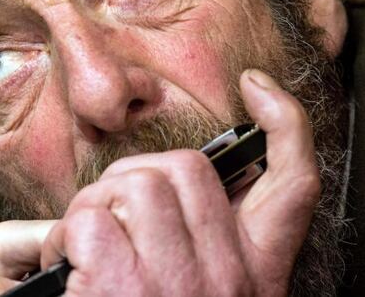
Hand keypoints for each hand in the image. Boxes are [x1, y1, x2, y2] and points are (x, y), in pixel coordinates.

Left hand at [39, 69, 319, 295]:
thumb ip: (205, 247)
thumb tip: (167, 194)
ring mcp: (174, 280)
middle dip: (140, 177)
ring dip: (99, 203)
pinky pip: (89, 218)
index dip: (284, 122)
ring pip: (135, 184)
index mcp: (254, 277)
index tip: (256, 89)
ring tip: (91, 242)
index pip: (296, 181)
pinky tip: (71, 267)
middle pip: (188, 170)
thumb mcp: (209, 296)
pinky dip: (68, 233)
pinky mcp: (120, 287)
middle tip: (117, 214)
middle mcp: (224, 276)